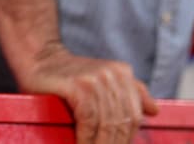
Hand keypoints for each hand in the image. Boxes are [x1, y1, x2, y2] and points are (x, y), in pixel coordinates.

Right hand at [18, 43, 157, 143]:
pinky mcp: (79, 86)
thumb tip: (154, 111)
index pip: (134, 117)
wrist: (39, 59)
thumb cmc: (69, 76)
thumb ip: (131, 92)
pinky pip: (90, 121)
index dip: (126, 140)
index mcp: (122, 73)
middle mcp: (112, 74)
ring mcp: (96, 79)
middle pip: (121, 123)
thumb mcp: (104, 80)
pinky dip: (86, 139)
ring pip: (107, 125)